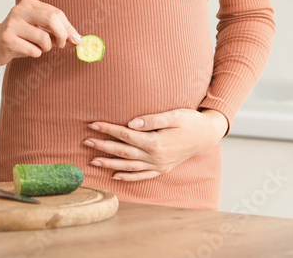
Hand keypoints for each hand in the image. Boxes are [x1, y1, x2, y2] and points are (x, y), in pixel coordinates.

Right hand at [0, 0, 81, 66]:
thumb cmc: (19, 38)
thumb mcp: (38, 31)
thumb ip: (57, 33)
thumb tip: (78, 39)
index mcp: (29, 4)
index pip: (56, 12)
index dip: (68, 27)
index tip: (75, 40)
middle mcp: (19, 10)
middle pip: (51, 18)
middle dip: (62, 35)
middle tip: (61, 45)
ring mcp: (12, 23)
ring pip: (43, 37)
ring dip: (46, 48)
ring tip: (38, 48)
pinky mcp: (7, 38)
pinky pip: (33, 50)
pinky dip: (35, 54)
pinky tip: (25, 51)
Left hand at [83, 108, 228, 180]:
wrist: (207, 135)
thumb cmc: (190, 121)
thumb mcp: (174, 115)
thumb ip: (152, 120)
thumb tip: (132, 122)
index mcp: (156, 142)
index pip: (125, 135)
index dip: (108, 129)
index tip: (93, 124)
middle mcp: (155, 157)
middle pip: (123, 152)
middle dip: (102, 147)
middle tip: (85, 142)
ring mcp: (158, 165)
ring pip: (128, 167)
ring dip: (109, 164)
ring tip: (93, 161)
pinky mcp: (162, 169)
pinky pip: (141, 176)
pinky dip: (127, 177)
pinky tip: (115, 176)